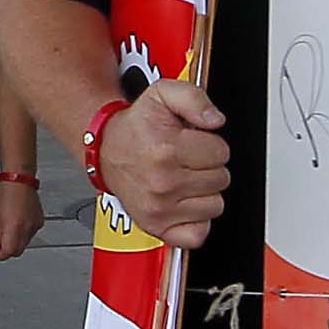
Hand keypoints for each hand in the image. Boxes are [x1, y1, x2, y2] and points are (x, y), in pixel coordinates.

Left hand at [0, 176, 42, 261]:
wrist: (20, 180)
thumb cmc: (6, 192)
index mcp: (14, 226)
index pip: (8, 252)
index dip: (0, 255)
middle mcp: (27, 228)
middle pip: (17, 251)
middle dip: (8, 249)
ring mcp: (35, 225)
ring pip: (24, 244)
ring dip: (16, 241)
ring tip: (9, 226)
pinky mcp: (39, 222)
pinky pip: (30, 235)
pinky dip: (23, 233)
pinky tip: (18, 221)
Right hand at [96, 79, 228, 249]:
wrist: (107, 149)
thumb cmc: (138, 127)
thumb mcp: (163, 94)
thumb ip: (194, 98)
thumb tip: (215, 120)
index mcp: (166, 150)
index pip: (221, 152)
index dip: (211, 143)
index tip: (194, 142)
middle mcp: (162, 183)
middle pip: (221, 178)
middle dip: (209, 166)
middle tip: (187, 159)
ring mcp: (159, 209)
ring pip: (215, 205)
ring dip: (205, 191)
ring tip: (184, 178)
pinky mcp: (158, 227)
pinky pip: (199, 234)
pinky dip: (197, 220)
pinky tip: (184, 201)